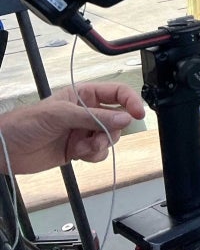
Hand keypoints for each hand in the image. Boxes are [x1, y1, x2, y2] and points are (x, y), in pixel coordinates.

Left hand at [0, 83, 145, 174]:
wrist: (5, 150)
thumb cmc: (24, 124)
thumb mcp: (60, 115)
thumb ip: (93, 116)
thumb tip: (124, 118)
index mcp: (83, 95)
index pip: (117, 93)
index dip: (130, 101)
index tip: (138, 114)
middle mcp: (87, 112)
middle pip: (117, 119)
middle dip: (110, 131)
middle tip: (98, 138)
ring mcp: (84, 131)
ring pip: (110, 137)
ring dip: (99, 145)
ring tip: (82, 148)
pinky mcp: (79, 148)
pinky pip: (99, 152)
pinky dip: (93, 155)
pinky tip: (78, 155)